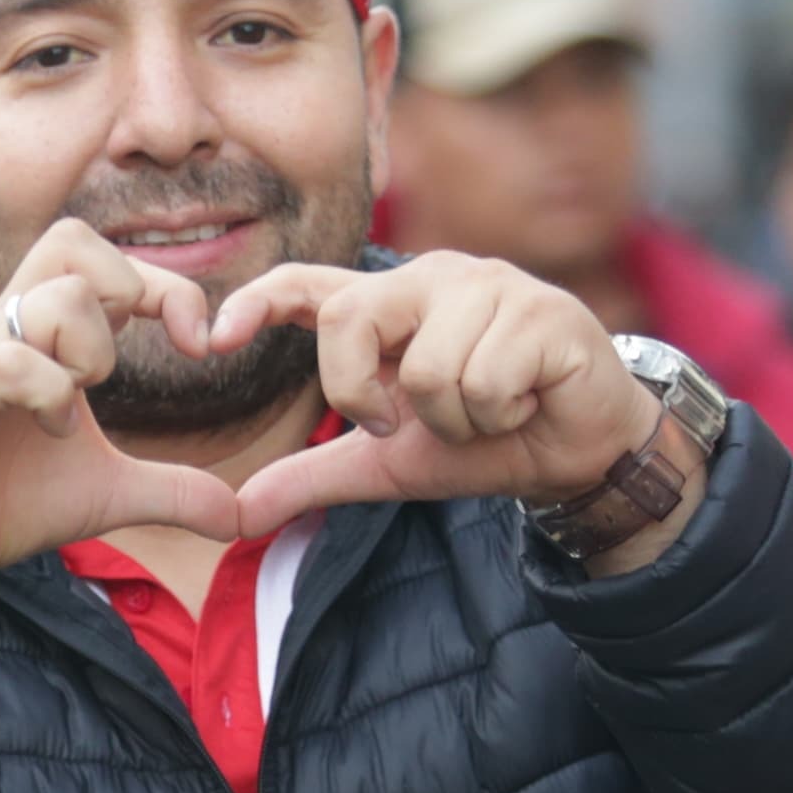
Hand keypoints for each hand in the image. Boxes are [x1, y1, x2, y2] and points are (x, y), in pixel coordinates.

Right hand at [0, 219, 251, 660]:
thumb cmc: (1, 502)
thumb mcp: (107, 495)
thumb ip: (173, 491)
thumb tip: (243, 516)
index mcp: (45, 333)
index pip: (107, 258)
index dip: (168, 286)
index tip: (202, 345)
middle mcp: (9, 328)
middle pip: (73, 242)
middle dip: (128, 291)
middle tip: (134, 362)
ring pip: (53, 299)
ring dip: (89, 350)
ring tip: (79, 405)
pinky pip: (11, 362)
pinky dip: (49, 392)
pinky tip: (53, 431)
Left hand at [221, 253, 678, 553]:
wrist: (581, 452)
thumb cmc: (483, 441)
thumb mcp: (386, 466)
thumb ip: (314, 477)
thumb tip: (236, 516)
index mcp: (390, 303)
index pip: (310, 285)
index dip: (257, 302)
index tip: (211, 338)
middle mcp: (434, 276)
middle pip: (350, 319)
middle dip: (365, 394)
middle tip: (409, 422)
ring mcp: (491, 285)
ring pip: (425, 367)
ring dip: (453, 419)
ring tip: (488, 410)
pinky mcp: (542, 309)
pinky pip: (483, 380)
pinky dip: (498, 415)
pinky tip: (526, 402)